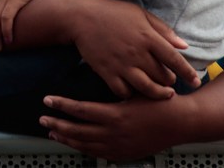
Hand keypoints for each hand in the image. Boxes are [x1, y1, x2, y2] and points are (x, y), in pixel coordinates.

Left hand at [40, 94, 188, 160]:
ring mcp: (118, 146)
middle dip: (57, 125)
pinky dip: (82, 148)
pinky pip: (97, 153)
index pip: (80, 110)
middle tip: (42, 119)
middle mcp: (114, 133)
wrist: (181, 122)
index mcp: (115, 115)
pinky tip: (74, 143)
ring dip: (66, 139)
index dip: (61, 105)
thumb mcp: (135, 87)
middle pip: (77, 131)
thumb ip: (116, 83)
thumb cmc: (159, 100)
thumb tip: (95, 68)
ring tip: (52, 132)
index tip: (47, 100)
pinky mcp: (124, 154)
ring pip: (84, 145)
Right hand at [69, 0, 198, 99]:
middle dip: (171, 82)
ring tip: (162, 93)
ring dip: (158, 94)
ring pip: (147, 88)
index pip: (175, 60)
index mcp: (147, 36)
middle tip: (172, 82)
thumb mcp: (139, 13)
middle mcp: (137, 53)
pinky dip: (132, 94)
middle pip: (163, 77)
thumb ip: (162, 29)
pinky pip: (124, 91)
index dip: (188, 73)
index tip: (195, 81)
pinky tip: (134, 90)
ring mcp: (122, 64)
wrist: (79, 17)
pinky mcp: (107, 72)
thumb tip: (184, 45)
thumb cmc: (111, 11)